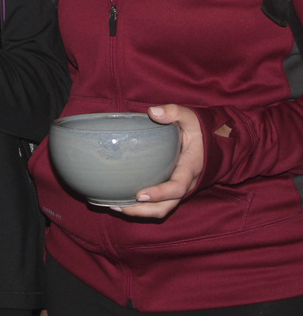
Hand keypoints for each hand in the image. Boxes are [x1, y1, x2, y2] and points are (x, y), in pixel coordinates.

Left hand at [114, 104, 203, 218]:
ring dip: (138, 212)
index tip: (140, 195)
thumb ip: (174, 112)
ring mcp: (177, 189)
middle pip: (166, 206)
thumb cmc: (198, 130)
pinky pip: (157, 203)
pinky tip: (120, 200)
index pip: (177, 187)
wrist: (211, 143)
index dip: (159, 194)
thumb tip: (153, 112)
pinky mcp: (169, 188)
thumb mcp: (190, 117)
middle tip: (118, 206)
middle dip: (143, 211)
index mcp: (189, 168)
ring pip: (161, 209)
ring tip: (114, 206)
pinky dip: (140, 206)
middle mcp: (185, 184)